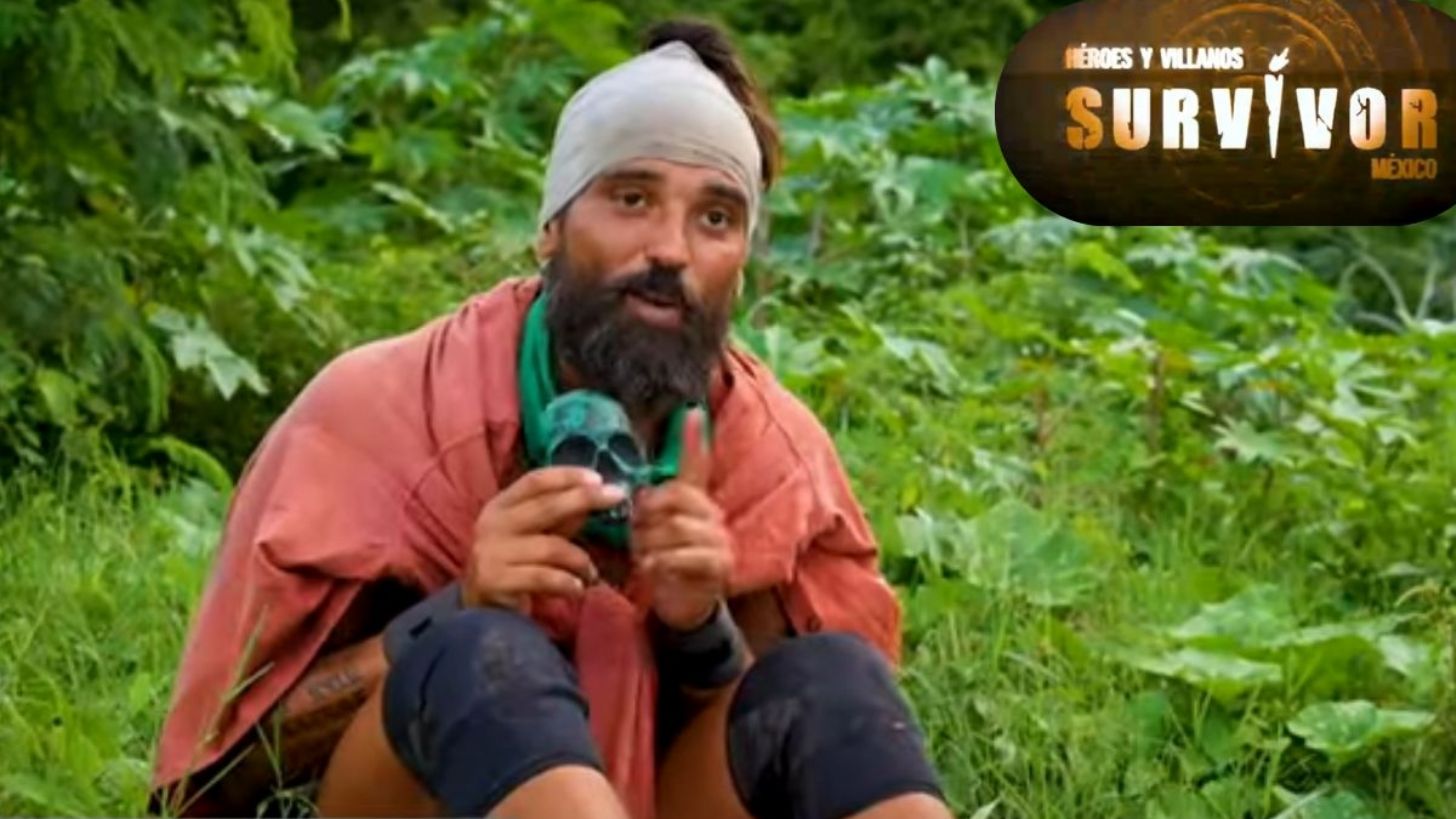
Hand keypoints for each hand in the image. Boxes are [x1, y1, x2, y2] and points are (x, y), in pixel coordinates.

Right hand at [462, 466, 624, 610]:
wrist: (480, 608)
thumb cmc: (514, 565)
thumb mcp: (536, 535)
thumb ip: (560, 517)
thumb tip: (595, 495)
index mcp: (501, 505)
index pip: (535, 481)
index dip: (567, 476)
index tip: (598, 478)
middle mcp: (492, 523)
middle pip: (545, 506)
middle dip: (584, 499)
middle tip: (616, 497)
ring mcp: (490, 552)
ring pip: (551, 547)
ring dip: (580, 560)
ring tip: (592, 574)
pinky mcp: (494, 580)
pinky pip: (543, 578)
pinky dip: (567, 583)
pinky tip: (578, 589)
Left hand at [632, 408, 733, 630]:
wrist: (683, 606)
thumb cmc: (664, 564)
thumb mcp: (652, 534)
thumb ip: (648, 512)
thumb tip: (640, 496)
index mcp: (696, 503)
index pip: (697, 466)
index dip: (694, 441)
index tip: (692, 411)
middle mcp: (712, 516)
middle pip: (678, 498)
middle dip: (649, 516)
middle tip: (636, 535)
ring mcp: (720, 540)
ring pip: (677, 528)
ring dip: (650, 545)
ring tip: (643, 558)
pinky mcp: (719, 566)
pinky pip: (685, 555)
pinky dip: (662, 562)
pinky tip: (651, 570)